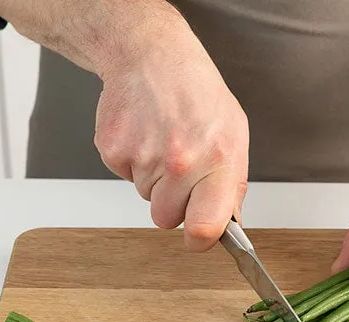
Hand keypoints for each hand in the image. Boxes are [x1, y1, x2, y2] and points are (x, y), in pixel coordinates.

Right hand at [91, 3, 248, 250]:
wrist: (152, 56)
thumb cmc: (197, 93)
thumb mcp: (234, 134)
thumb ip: (232, 184)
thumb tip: (227, 224)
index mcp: (217, 161)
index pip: (205, 227)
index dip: (200, 239)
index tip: (199, 236)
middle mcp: (180, 162)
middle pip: (167, 219)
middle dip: (173, 202)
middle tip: (180, 169)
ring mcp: (143, 157)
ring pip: (146, 197)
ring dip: (154, 178)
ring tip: (163, 141)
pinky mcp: (114, 151)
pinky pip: (125, 176)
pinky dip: (133, 161)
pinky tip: (144, 133)